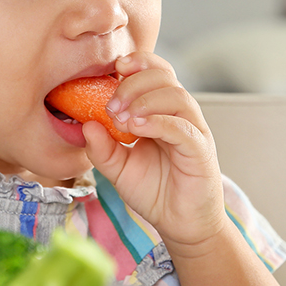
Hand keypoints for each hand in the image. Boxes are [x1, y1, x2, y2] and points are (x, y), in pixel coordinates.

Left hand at [81, 51, 227, 249]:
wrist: (180, 223)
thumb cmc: (153, 190)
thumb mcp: (117, 169)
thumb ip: (101, 148)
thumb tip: (85, 124)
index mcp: (161, 111)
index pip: (155, 71)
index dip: (137, 62)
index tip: (114, 67)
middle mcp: (180, 115)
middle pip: (164, 77)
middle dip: (133, 84)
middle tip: (110, 106)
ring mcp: (193, 131)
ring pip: (176, 96)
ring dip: (144, 100)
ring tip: (122, 119)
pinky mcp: (200, 151)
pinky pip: (183, 128)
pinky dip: (159, 122)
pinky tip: (137, 128)